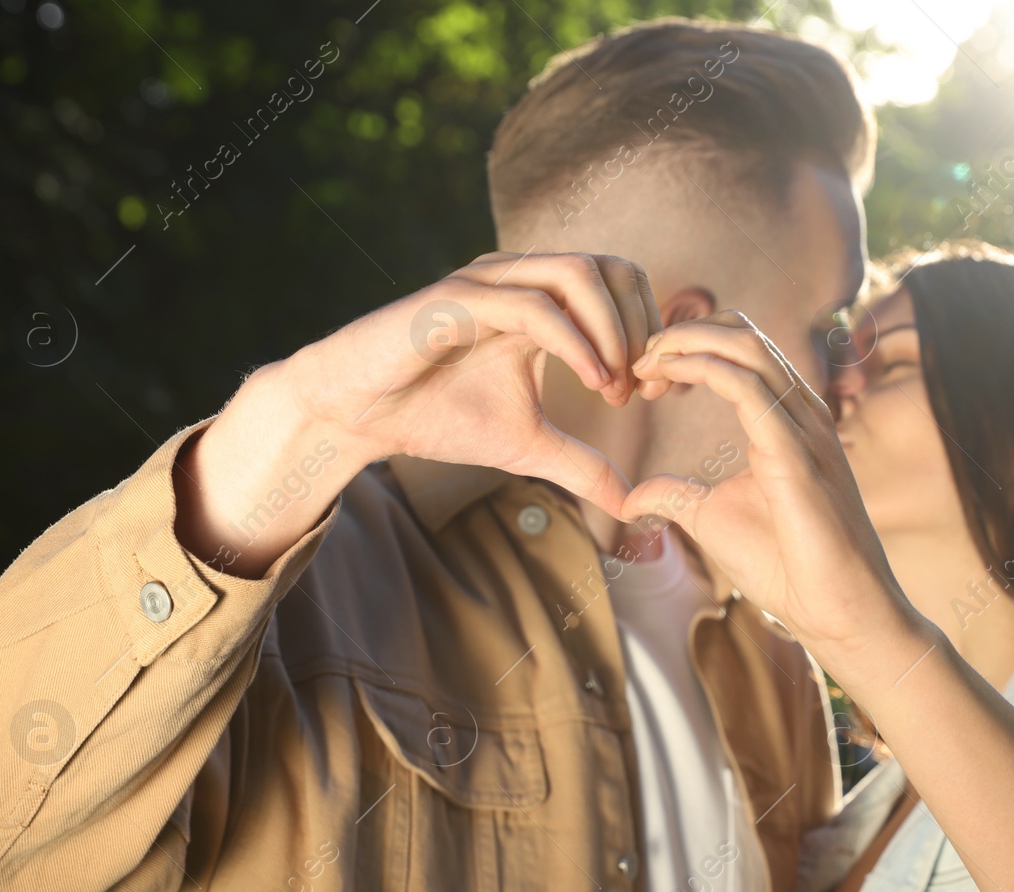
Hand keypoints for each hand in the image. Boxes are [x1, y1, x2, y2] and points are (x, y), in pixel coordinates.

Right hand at [291, 251, 660, 517]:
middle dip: (642, 327)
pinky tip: (592, 383)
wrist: (357, 414)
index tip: (656, 395)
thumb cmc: (436, 415)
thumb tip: (632, 503)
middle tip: (644, 390)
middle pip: (614, 266)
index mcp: (542, 300)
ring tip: (615, 389)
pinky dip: (574, 342)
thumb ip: (582, 465)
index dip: (652, 333)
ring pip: (578, 271)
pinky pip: (532, 304)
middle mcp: (520, 278)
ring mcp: (489, 283)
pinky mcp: (458, 300)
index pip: (622, 285)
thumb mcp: (528, 446)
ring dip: (612, 330)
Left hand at [621, 311, 913, 654]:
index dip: (688, 348)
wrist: (835, 610)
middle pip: (741, 334)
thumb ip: (676, 496)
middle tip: (639, 363)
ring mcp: (802, 426)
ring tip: (646, 363)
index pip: (739, 350)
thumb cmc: (787, 565)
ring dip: (686, 342)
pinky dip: (700, 368)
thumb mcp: (713, 519)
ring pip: (745, 346)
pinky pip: (745, 386)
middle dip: (682, 335)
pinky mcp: (794, 450)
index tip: (645, 377)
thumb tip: (631, 499)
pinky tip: (665, 377)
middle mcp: (799, 411)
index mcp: (786, 419)